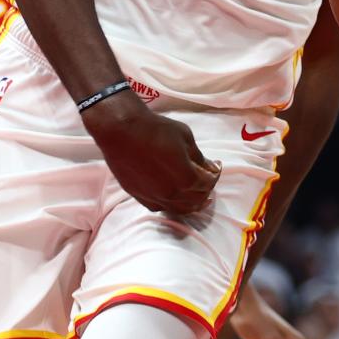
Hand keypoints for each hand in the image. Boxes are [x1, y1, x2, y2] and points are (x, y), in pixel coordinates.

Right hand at [83, 91, 220, 213]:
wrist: (122, 131)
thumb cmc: (156, 130)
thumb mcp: (185, 138)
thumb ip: (198, 157)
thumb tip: (209, 168)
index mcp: (186, 178)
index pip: (208, 183)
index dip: (215, 174)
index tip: (216, 165)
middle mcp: (170, 193)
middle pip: (196, 200)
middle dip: (206, 190)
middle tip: (208, 180)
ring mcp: (153, 197)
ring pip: (178, 209)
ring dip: (191, 202)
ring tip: (196, 193)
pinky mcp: (138, 196)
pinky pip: (160, 207)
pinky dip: (171, 204)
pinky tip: (174, 196)